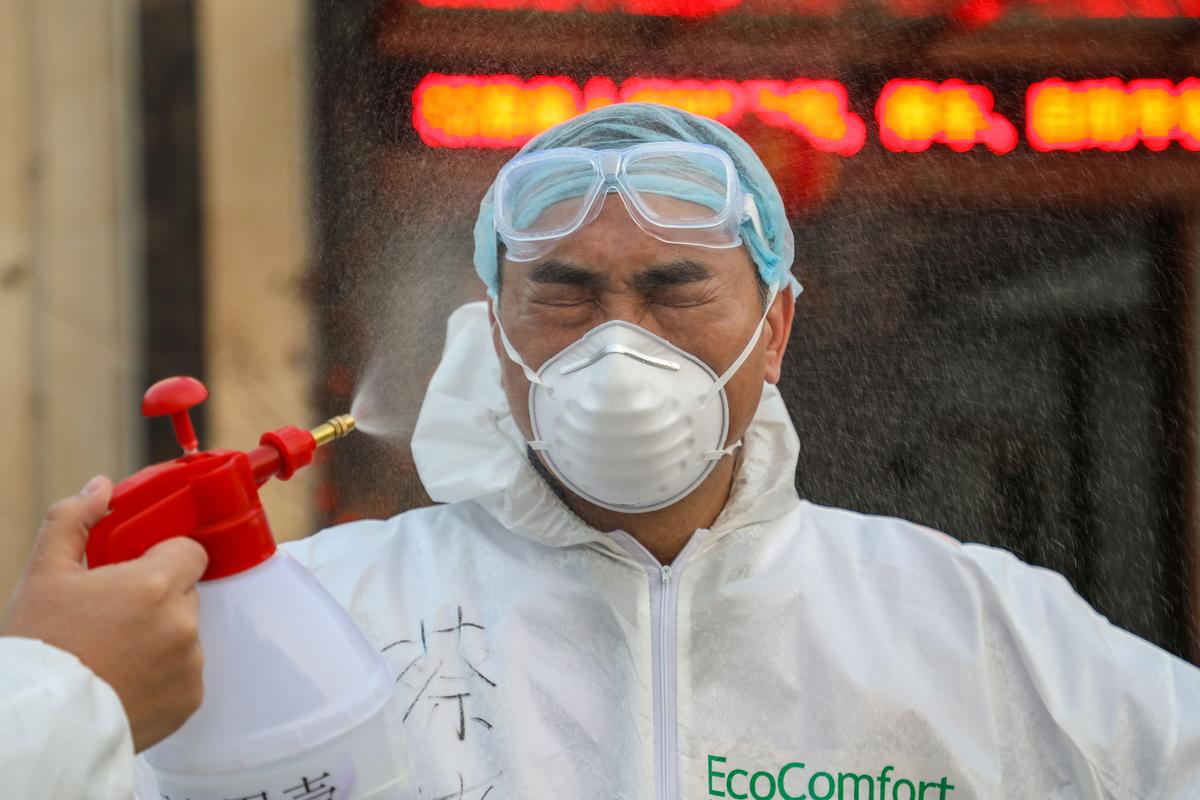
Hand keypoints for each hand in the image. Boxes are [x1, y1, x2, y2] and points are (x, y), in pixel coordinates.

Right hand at [1, 476, 208, 751]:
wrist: (39, 721)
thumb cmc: (41, 646)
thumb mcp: (45, 573)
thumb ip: (74, 520)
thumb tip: (101, 487)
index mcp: (155, 584)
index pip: (190, 552)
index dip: (164, 558)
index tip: (138, 572)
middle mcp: (182, 622)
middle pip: (186, 593)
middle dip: (158, 599)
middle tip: (115, 617)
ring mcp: (190, 662)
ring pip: (187, 633)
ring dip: (163, 636)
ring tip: (116, 653)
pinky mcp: (191, 698)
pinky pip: (187, 672)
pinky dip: (165, 674)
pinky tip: (127, 680)